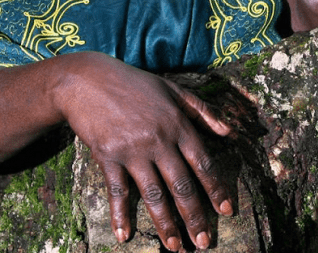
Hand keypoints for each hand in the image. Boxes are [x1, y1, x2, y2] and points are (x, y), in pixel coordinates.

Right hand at [55, 52, 231, 250]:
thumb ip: (204, 110)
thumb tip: (229, 132)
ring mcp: (133, 150)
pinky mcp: (108, 157)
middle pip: (182, 185)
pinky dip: (121, 215)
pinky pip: (118, 191)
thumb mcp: (174, 90)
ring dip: (166, 224)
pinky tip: (125, 236)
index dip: (217, 189)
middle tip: (204, 243)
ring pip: (154, 194)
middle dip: (195, 217)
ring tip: (176, 247)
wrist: (87, 80)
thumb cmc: (135, 84)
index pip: (203, 163)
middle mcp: (159, 140)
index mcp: (178, 124)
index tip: (227, 211)